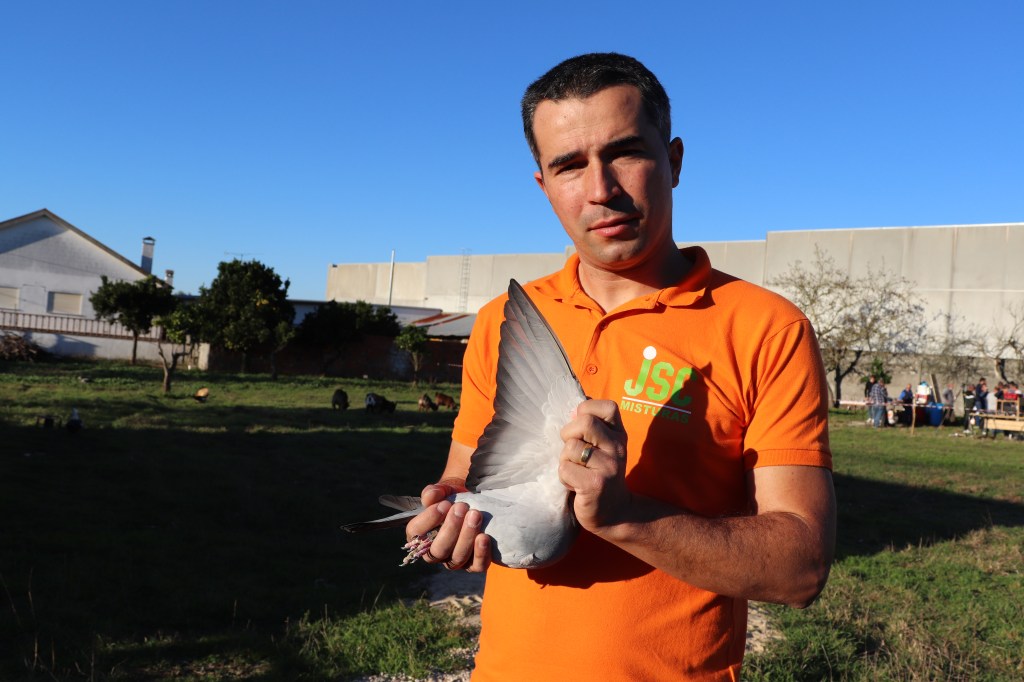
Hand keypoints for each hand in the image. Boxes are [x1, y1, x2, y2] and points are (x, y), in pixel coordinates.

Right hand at [405, 481, 491, 571]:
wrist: (473, 504)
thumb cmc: (452, 499)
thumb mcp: (442, 492)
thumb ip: (433, 492)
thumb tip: (432, 495)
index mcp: (420, 536)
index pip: (416, 533)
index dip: (428, 519)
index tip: (444, 504)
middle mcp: (435, 553)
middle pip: (438, 550)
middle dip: (450, 528)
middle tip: (461, 507)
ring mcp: (455, 560)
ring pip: (457, 557)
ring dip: (466, 537)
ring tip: (475, 516)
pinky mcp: (474, 565)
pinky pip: (477, 566)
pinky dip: (481, 553)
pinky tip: (484, 537)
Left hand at [558, 399, 630, 532]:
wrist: (615, 512)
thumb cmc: (600, 474)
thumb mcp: (602, 447)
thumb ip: (591, 427)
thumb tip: (573, 409)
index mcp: (619, 434)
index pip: (606, 406)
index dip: (586, 410)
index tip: (581, 428)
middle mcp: (617, 447)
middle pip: (584, 422)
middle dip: (568, 434)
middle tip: (572, 451)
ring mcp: (608, 466)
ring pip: (570, 447)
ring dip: (564, 460)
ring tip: (576, 471)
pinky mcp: (595, 484)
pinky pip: (565, 468)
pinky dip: (564, 477)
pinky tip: (575, 485)